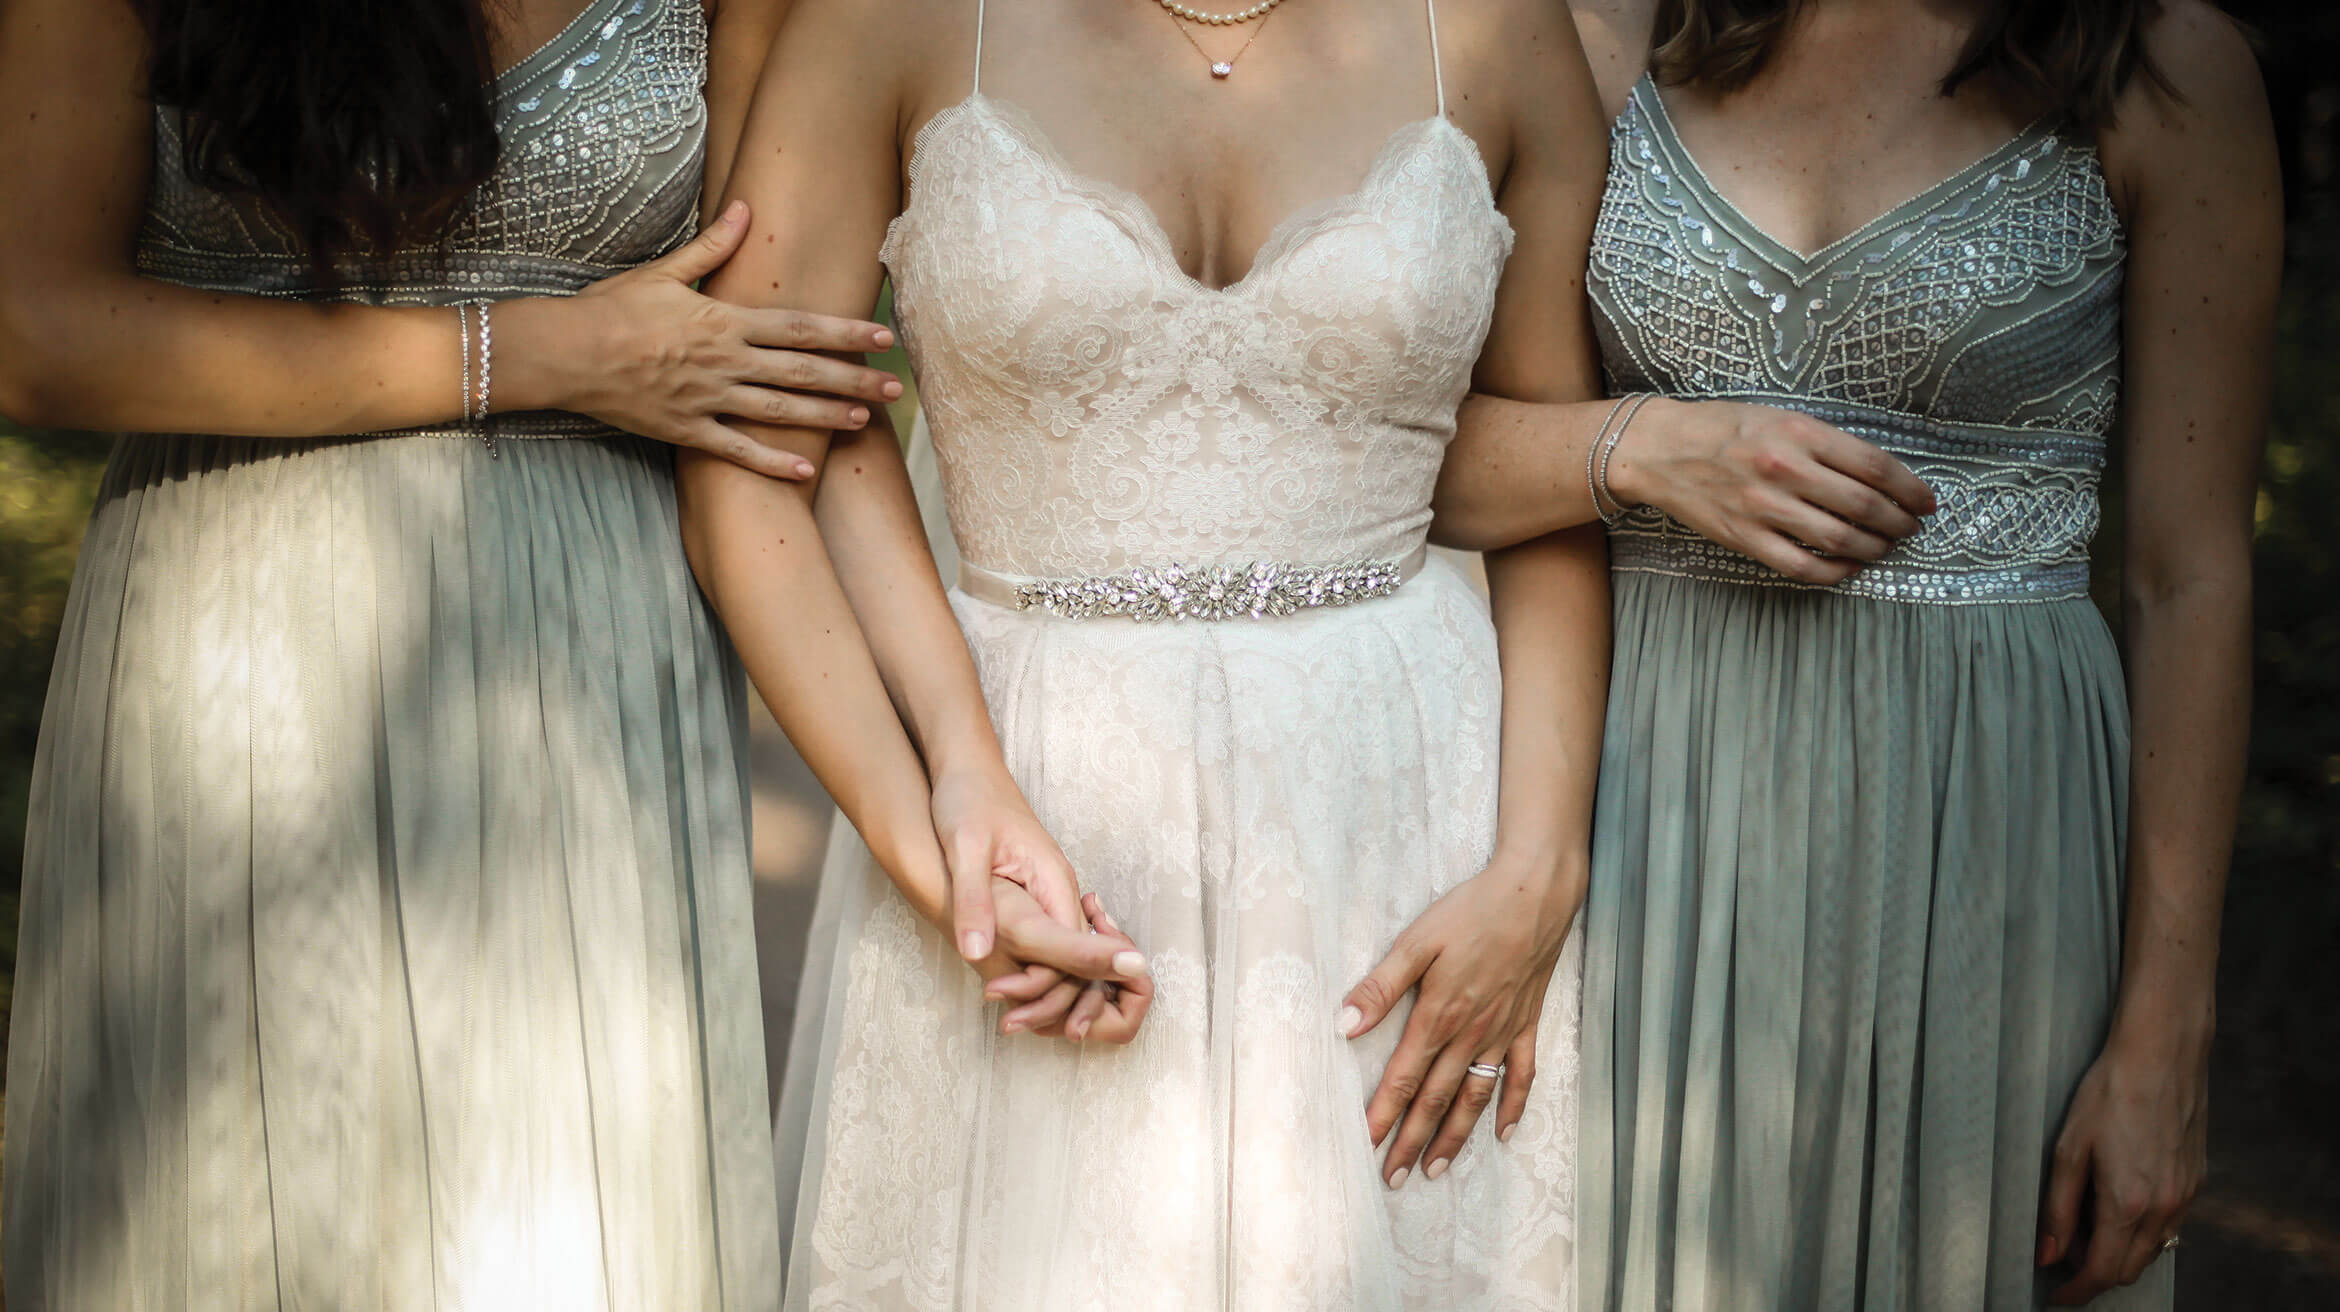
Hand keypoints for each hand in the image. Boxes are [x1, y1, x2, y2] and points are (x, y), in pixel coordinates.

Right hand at [511, 199, 903, 476]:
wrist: (564, 353)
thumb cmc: (611, 308)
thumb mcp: (663, 271)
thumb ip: (712, 247)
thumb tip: (745, 209)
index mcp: (725, 321)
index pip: (800, 326)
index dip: (846, 332)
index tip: (883, 337)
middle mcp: (725, 361)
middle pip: (803, 371)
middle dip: (854, 378)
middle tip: (897, 388)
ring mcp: (708, 399)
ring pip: (780, 411)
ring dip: (826, 416)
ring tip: (867, 420)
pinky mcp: (686, 431)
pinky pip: (737, 451)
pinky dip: (772, 463)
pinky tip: (807, 472)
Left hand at [930, 766, 1151, 1038]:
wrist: (966, 767)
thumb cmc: (966, 800)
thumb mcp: (963, 848)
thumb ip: (972, 900)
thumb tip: (975, 952)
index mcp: (1053, 881)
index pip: (1074, 950)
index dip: (1058, 989)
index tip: (1028, 1019)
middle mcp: (1059, 891)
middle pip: (1075, 960)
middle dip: (1053, 1000)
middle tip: (1009, 1028)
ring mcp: (1048, 894)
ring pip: (1061, 955)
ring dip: (1042, 990)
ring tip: (1006, 1021)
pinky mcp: (1032, 895)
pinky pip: (1044, 943)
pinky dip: (1032, 971)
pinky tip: (1003, 990)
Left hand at [1343, 856, 1583, 1186]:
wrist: (1534, 895)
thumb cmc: (1471, 911)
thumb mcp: (1416, 941)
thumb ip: (1381, 986)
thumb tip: (1343, 1024)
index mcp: (1439, 1015)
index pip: (1404, 1079)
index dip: (1383, 1115)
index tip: (1364, 1145)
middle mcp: (1470, 1034)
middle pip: (1435, 1100)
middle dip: (1411, 1141)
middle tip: (1392, 1178)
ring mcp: (1502, 1033)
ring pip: (1475, 1098)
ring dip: (1455, 1136)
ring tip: (1435, 1169)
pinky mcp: (1527, 1024)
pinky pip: (1522, 1076)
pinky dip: (1513, 1107)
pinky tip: (1504, 1134)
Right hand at [1607, 398, 1937, 584]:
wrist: (1660, 449)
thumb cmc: (1722, 429)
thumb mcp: (1779, 418)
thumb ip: (1824, 443)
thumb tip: (1875, 475)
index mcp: (1799, 432)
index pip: (1874, 465)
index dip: (1910, 488)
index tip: (1925, 501)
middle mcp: (1785, 469)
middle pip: (1863, 505)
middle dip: (1898, 522)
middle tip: (1911, 528)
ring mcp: (1764, 507)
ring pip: (1839, 538)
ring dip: (1874, 547)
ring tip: (1886, 546)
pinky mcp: (1744, 536)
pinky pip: (1801, 565)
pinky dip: (1834, 571)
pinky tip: (1849, 566)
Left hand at [2038, 1029, 2208, 1303]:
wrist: (2162, 1056)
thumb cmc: (2110, 1093)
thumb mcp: (2068, 1149)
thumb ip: (2056, 1208)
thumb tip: (2048, 1253)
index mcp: (2128, 1204)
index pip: (2102, 1272)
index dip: (2076, 1290)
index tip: (2057, 1294)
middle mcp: (2165, 1208)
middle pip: (2128, 1269)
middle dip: (2095, 1273)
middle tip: (2063, 1255)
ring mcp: (2186, 1197)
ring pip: (2151, 1250)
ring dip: (2119, 1251)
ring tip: (2085, 1225)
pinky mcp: (2197, 1182)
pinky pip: (2169, 1225)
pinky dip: (2141, 1230)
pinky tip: (2118, 1204)